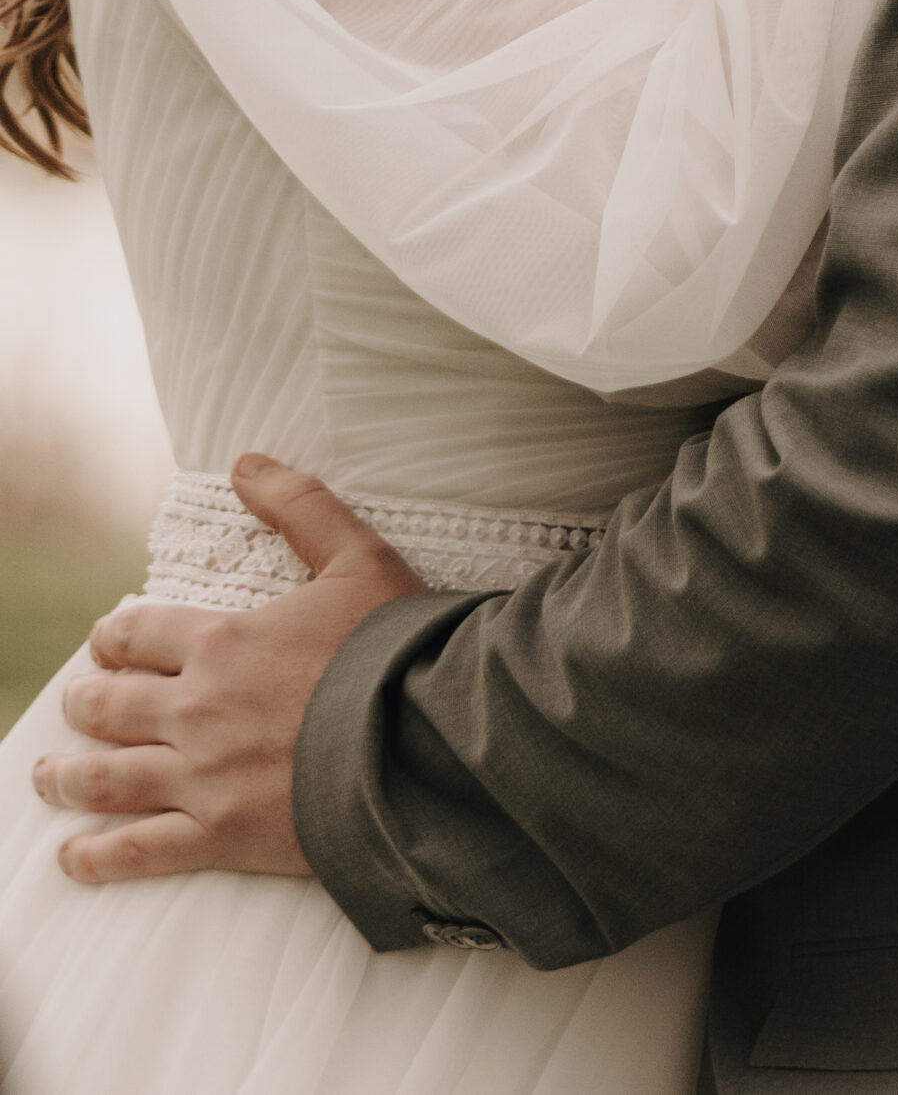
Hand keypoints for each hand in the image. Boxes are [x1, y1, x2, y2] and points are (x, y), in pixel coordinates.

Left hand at [34, 456, 425, 883]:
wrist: (425, 742)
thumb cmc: (396, 648)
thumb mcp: (359, 558)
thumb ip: (300, 505)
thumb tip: (245, 462)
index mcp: (223, 641)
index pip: (137, 635)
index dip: (113, 640)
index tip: (104, 646)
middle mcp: (198, 708)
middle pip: (110, 706)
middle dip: (86, 703)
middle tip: (78, 706)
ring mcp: (203, 777)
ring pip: (109, 778)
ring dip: (68, 776)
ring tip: (49, 776)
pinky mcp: (220, 836)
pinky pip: (140, 850)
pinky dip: (98, 857)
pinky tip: (73, 858)